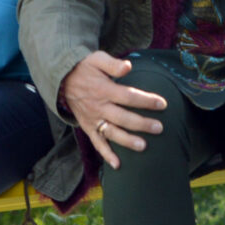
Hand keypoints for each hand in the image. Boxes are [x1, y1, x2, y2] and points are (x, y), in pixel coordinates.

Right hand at [61, 51, 166, 168]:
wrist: (62, 81)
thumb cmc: (84, 68)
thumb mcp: (96, 59)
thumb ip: (112, 64)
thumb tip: (128, 66)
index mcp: (104, 90)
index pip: (128, 96)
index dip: (146, 100)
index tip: (162, 104)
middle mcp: (99, 107)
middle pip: (123, 118)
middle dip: (142, 124)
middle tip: (159, 128)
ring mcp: (93, 119)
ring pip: (112, 133)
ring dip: (127, 141)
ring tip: (143, 146)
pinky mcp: (88, 127)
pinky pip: (97, 143)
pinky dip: (106, 154)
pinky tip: (117, 164)